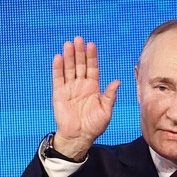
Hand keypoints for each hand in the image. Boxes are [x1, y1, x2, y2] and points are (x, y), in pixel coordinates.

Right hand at [51, 36, 120, 158]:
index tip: (91, 45)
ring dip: (69, 56)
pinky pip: (58, 79)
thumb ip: (110, 96)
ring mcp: (70, 88)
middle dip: (80, 52)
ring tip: (69, 44)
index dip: (92, 57)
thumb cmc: (94, 125)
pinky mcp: (59, 94)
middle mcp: (81, 85)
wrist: (79, 136)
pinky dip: (58, 68)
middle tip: (79, 39)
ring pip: (69, 69)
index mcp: (93, 87)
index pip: (93, 68)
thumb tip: (117, 81)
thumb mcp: (106, 111)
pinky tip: (59, 58)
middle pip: (80, 65)